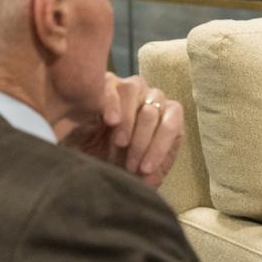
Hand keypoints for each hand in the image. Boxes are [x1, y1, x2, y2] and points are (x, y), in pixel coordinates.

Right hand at [58, 74, 182, 187]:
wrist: (89, 161)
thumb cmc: (119, 164)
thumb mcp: (140, 173)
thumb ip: (153, 172)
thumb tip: (151, 177)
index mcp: (167, 117)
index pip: (172, 123)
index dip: (160, 147)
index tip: (145, 170)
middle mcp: (152, 98)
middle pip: (153, 110)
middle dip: (142, 142)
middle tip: (130, 165)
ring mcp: (130, 88)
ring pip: (135, 92)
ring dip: (128, 122)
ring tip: (120, 143)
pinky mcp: (106, 83)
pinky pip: (112, 86)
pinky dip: (112, 103)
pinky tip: (111, 122)